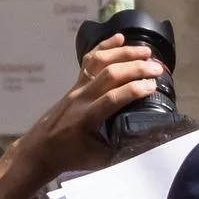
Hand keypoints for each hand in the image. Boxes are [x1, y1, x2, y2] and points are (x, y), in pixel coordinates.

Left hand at [12, 35, 163, 179]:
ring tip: (145, 51)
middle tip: (157, 69)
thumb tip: (148, 143)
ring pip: (100, 62)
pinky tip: (119, 38)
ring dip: (123, 53)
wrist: (41, 148)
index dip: (135, 90)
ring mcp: (77, 88)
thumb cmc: (71, 156)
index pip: (114, 98)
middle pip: (110, 74)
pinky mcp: (76, 84)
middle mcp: (82, 98)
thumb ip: (122, 149)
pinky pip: (90, 61)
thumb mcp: (100, 159)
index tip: (153, 86)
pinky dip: (105, 47)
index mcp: (88, 118)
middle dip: (135, 68)